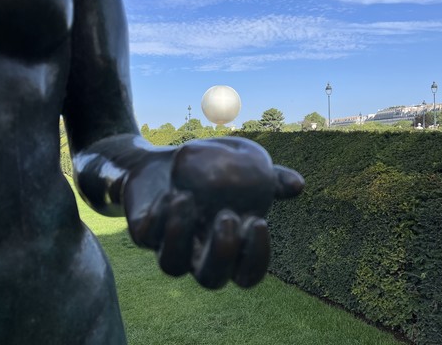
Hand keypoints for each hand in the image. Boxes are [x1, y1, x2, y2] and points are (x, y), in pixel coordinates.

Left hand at [120, 137, 303, 288]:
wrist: (163, 160)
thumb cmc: (211, 169)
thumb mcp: (243, 167)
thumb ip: (270, 178)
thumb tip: (298, 186)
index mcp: (227, 247)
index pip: (246, 274)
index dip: (255, 259)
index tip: (258, 222)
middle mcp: (198, 255)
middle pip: (211, 280)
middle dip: (220, 254)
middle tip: (225, 217)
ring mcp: (168, 246)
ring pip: (172, 266)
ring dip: (180, 235)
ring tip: (185, 198)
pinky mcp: (142, 232)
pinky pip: (146, 237)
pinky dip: (157, 218)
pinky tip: (168, 193)